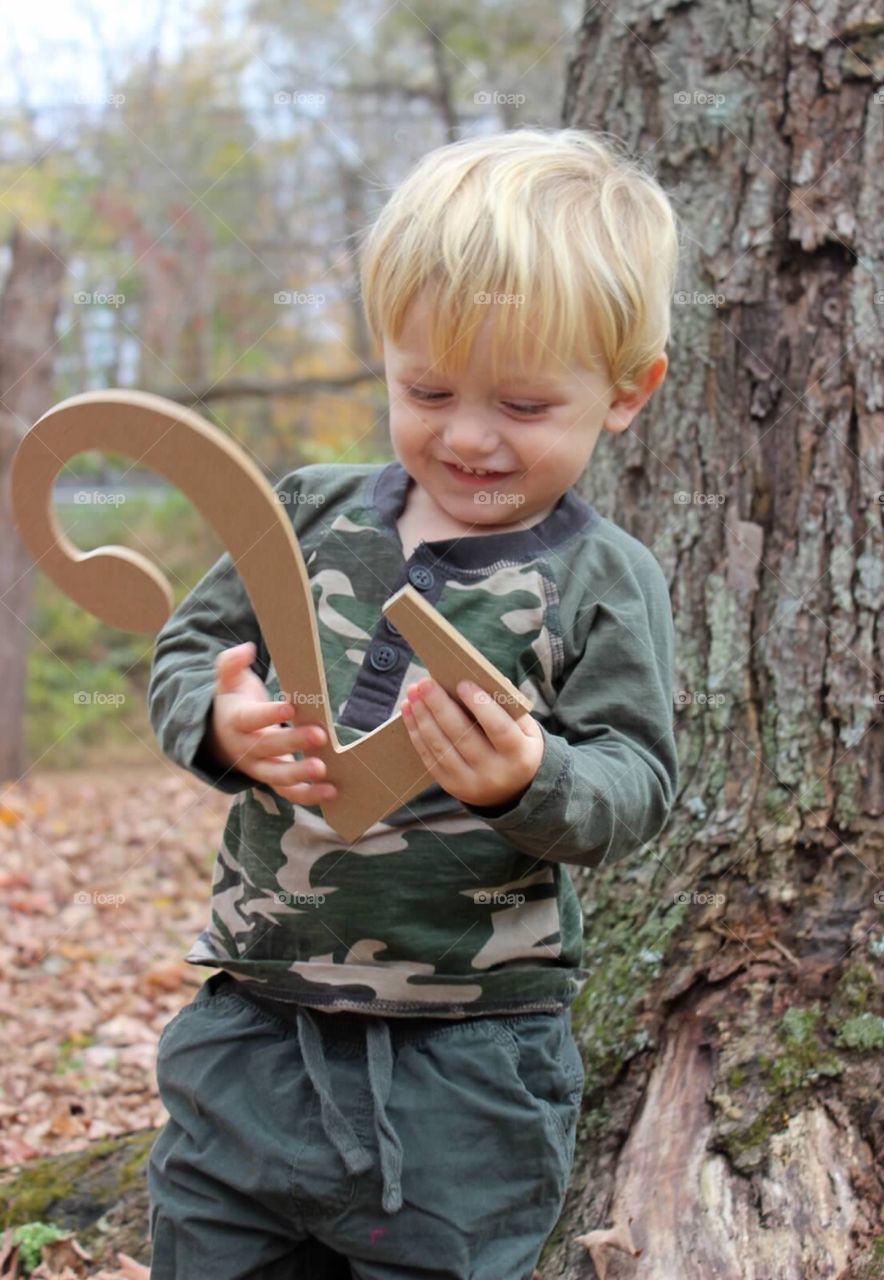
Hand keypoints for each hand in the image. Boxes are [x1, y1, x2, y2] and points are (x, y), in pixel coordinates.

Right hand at [204, 641, 337, 804]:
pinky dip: (308, 795)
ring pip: (277, 776)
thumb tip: (246, 649)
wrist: (219, 740)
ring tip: (324, 770)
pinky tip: (331, 791)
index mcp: (236, 722)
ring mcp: (259, 767)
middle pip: (268, 747)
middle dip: (294, 743)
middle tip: (320, 736)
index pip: (251, 719)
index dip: (270, 714)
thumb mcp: (227, 681)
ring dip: (300, 776)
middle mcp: (246, 748)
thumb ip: (231, 664)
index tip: (290, 707)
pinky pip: (288, 793)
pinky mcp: (273, 780)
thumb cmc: (233, 703)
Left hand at [400, 676, 543, 808]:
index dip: (480, 705)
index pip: (499, 728)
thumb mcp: (526, 730)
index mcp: (518, 755)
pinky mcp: (450, 786)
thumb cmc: (518, 748)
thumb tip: (483, 678)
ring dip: (423, 717)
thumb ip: (508, 707)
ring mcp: (470, 783)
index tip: (462, 683)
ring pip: (441, 746)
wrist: (512, 792)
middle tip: (426, 682)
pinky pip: (429, 757)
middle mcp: (494, 773)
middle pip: (462, 736)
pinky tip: (410, 711)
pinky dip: (417, 732)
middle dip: (440, 706)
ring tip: (413, 693)